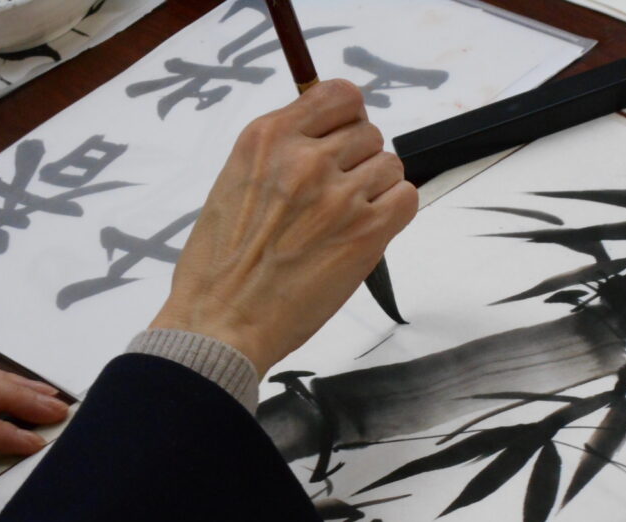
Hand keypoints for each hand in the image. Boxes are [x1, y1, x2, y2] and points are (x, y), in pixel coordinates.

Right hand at [151, 79, 417, 374]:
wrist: (222, 322)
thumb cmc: (219, 266)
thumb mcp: (235, 183)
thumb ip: (280, 155)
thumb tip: (325, 142)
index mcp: (268, 138)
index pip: (339, 96)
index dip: (348, 118)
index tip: (341, 138)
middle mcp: (306, 158)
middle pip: (368, 133)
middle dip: (358, 160)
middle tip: (336, 196)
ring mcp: (339, 195)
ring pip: (389, 165)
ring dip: (376, 189)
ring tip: (344, 221)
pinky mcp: (366, 233)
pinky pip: (406, 198)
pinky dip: (393, 212)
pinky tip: (366, 231)